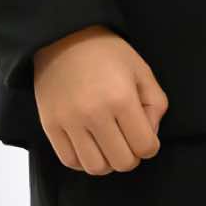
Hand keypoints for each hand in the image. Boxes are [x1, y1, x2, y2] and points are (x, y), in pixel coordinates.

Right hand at [31, 26, 167, 174]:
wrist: (65, 38)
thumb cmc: (109, 53)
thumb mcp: (142, 71)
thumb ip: (155, 105)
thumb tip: (149, 135)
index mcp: (122, 99)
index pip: (145, 146)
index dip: (150, 146)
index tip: (145, 135)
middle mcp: (94, 114)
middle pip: (122, 163)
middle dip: (131, 156)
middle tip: (128, 141)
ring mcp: (69, 122)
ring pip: (95, 168)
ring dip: (108, 162)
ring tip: (108, 144)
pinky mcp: (50, 126)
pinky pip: (70, 161)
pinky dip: (84, 160)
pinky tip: (89, 144)